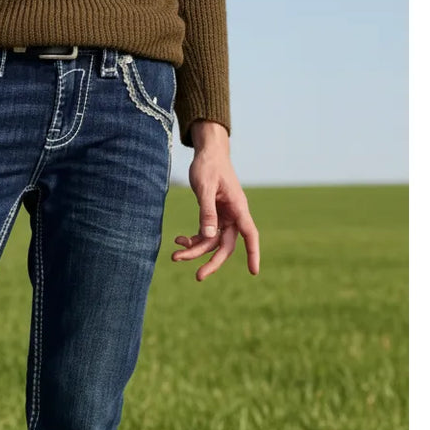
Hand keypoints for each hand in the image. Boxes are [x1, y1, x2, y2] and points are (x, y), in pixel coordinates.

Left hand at [172, 121, 260, 279]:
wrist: (208, 152)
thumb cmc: (208, 166)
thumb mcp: (205, 188)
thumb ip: (207, 212)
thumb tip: (209, 236)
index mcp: (238, 207)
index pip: (249, 233)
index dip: (253, 253)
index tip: (254, 271)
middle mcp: (233, 214)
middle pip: (227, 245)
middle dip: (212, 262)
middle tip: (198, 277)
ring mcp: (224, 216)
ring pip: (212, 242)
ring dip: (196, 251)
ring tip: (175, 256)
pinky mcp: (213, 215)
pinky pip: (205, 234)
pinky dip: (193, 240)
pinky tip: (178, 240)